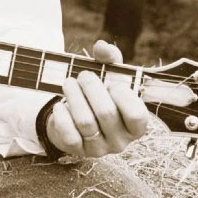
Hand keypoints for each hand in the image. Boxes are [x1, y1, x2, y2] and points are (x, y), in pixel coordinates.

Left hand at [45, 39, 149, 159]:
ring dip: (74, 96)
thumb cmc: (99, 94)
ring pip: (85, 122)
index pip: (136, 115)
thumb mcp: (108, 76)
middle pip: (106, 113)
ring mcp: (99, 148)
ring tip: (68, 83)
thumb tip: (102, 46)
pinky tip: (60, 104)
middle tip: (83, 76)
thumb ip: (110, 60)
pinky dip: (62, 115)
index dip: (123, 96)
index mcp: (136, 125)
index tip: (112, 83)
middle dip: (91, 88)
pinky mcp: (78, 151)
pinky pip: (69, 134)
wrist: (74, 116)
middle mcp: (121, 141)